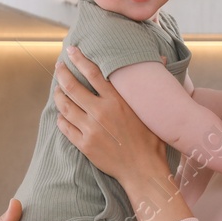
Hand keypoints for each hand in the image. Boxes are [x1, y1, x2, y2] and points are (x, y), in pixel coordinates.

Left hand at [54, 45, 171, 187]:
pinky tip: (61, 114)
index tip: (70, 50)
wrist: (143, 170)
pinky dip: (61, 118)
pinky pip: (65, 127)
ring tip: (57, 90)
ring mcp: (90, 129)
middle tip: (58, 67)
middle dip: (62, 74)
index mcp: (117, 100)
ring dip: (58, 95)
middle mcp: (101, 112)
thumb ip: (150, 85)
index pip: (92, 73)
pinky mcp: (84, 145)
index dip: (79, 59)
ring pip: (65, 106)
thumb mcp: (151, 110)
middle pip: (72, 87)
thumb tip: (164, 58)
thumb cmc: (151, 141)